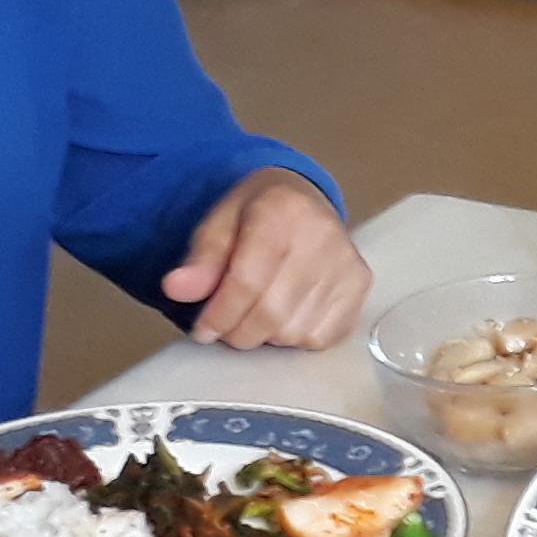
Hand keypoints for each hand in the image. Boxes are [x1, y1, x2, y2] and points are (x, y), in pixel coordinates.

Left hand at [164, 167, 370, 349]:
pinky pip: (320, 337)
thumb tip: (176, 289)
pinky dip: (294, 337)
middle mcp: (322, 234)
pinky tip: (285, 314)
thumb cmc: (257, 213)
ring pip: (294, 330)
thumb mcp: (219, 222)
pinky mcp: (360, 285)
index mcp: (282, 210)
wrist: (302, 199)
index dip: (219, 314)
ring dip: (265, 335)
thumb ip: (200, 258)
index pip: (247, 281)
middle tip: (224, 327)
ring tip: (256, 314)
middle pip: (271, 312)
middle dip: (238, 331)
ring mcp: (347, 262)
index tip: (203, 328)